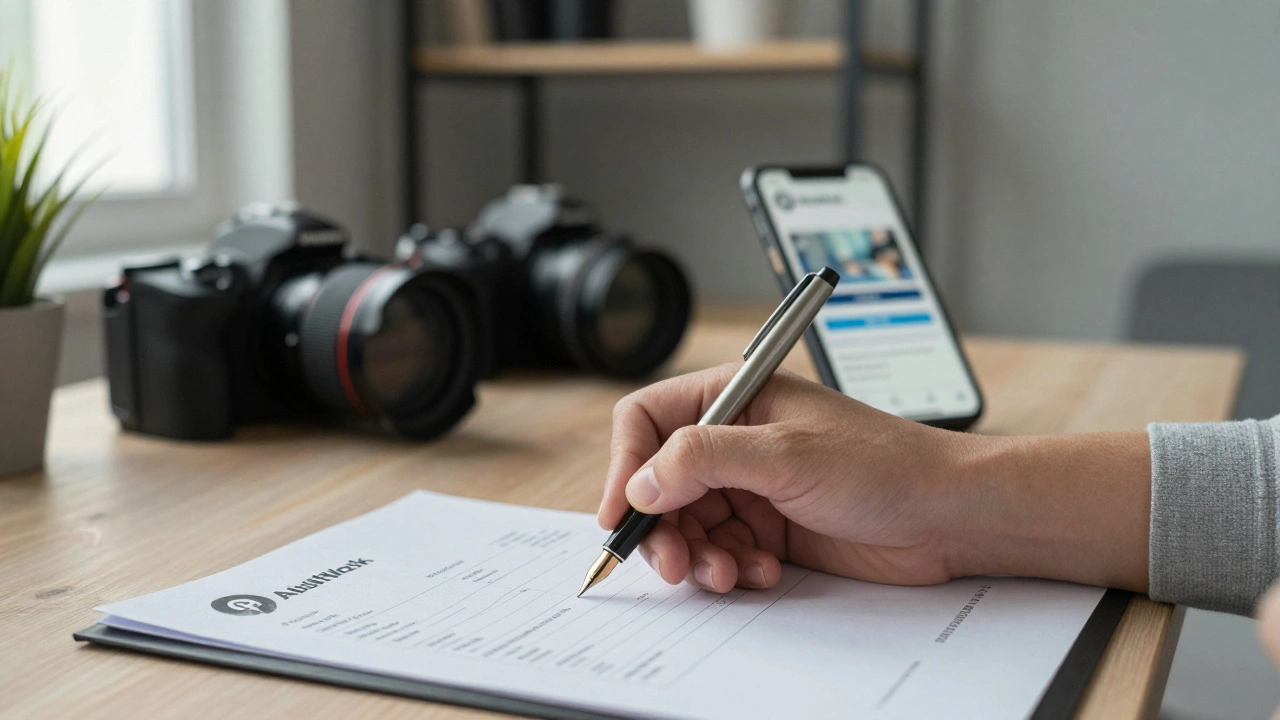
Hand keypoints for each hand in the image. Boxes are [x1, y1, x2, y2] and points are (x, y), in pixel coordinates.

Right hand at [597, 364, 975, 592]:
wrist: (948, 515)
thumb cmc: (883, 463)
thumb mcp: (785, 454)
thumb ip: (702, 460)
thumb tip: (639, 483)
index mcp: (733, 395)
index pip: (647, 421)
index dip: (626, 466)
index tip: (622, 514)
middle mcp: (734, 438)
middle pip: (658, 482)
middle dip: (662, 527)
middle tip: (673, 565)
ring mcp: (750, 484)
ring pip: (686, 525)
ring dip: (698, 556)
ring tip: (728, 573)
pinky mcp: (768, 526)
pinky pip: (721, 552)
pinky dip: (731, 568)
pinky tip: (765, 570)